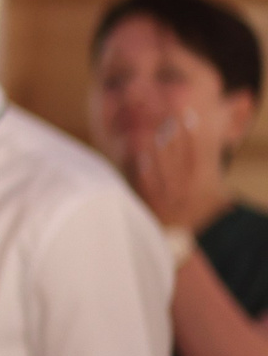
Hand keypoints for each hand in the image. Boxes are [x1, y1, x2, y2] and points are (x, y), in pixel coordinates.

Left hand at [128, 111, 221, 231]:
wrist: (175, 237)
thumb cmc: (195, 215)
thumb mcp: (213, 197)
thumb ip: (214, 176)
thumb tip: (211, 151)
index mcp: (203, 185)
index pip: (201, 155)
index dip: (196, 137)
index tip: (191, 119)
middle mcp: (187, 188)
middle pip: (183, 156)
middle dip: (179, 136)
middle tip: (173, 118)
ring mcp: (169, 194)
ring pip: (165, 166)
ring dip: (162, 147)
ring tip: (160, 130)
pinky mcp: (152, 201)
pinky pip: (148, 182)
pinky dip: (145, 169)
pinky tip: (141, 155)